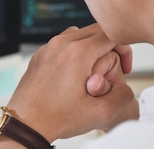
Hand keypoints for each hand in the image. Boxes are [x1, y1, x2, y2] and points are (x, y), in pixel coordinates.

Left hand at [0, 24, 137, 143]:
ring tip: (95, 70)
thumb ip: (123, 96)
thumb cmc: (56, 118)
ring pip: (78, 34)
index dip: (125, 49)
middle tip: (114, 69)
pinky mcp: (39, 55)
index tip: (125, 69)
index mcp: (77, 53)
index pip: (112, 35)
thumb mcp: (100, 113)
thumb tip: (127, 86)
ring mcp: (48, 48)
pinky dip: (74, 51)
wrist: (26, 123)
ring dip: (91, 47)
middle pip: (96, 30)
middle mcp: (61, 44)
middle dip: (110, 47)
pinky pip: (62, 43)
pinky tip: (75, 73)